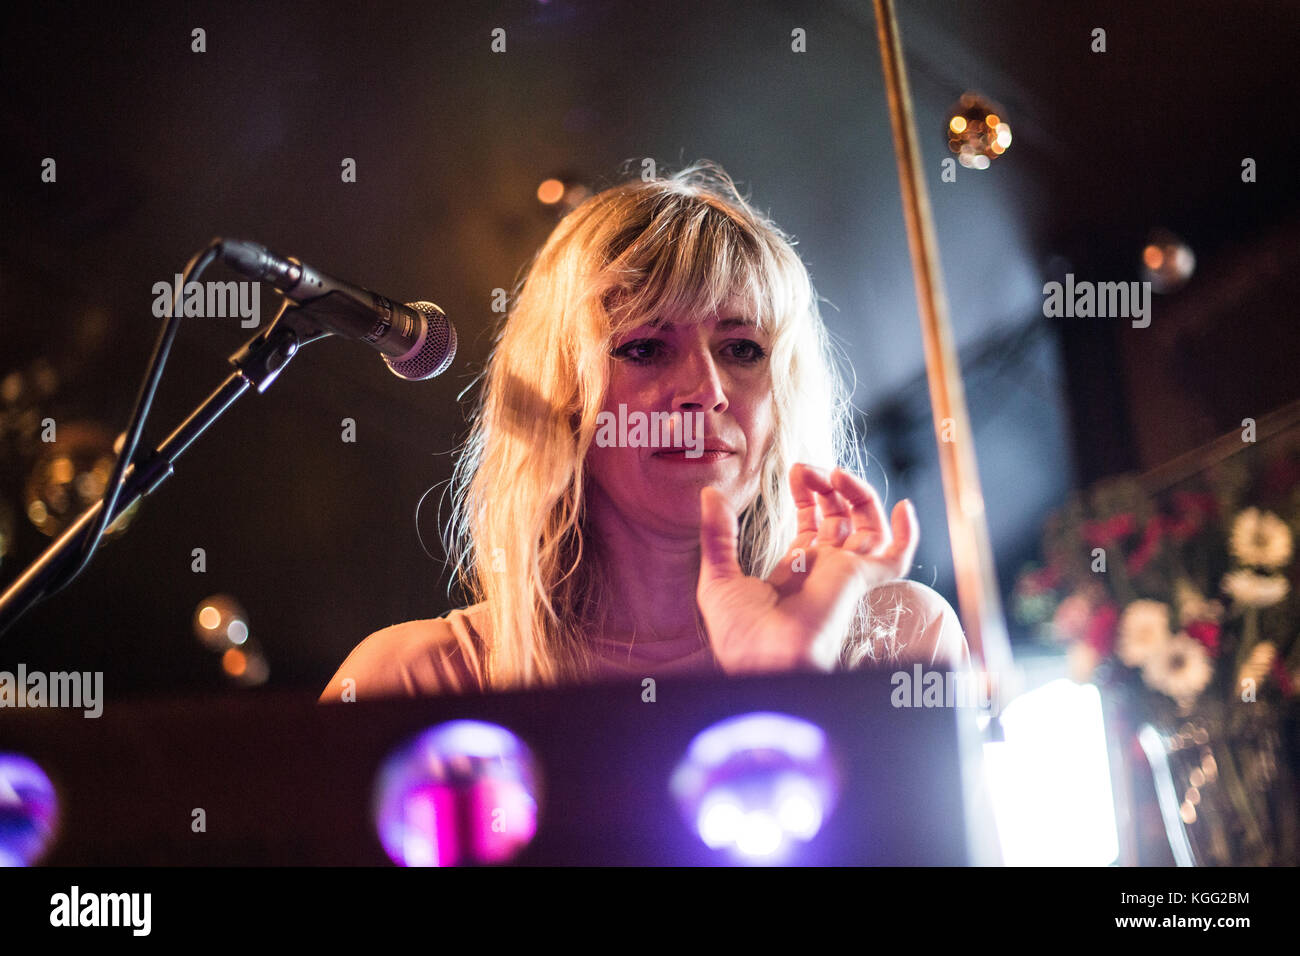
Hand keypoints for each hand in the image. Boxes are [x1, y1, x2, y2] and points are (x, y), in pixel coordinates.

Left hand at [697, 463, 918, 674]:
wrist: (762, 659)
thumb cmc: (739, 632)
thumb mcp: (718, 574)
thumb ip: (718, 533)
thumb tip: (710, 494)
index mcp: (795, 571)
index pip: (812, 524)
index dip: (807, 495)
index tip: (795, 471)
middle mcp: (824, 571)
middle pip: (840, 519)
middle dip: (827, 487)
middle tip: (808, 468)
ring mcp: (845, 574)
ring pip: (867, 527)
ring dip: (857, 494)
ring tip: (835, 473)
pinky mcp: (861, 579)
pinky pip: (897, 558)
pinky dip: (907, 533)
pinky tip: (901, 506)